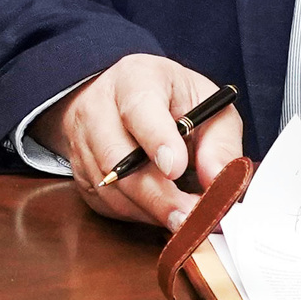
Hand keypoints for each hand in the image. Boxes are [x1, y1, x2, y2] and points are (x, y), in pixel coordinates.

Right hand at [32, 52, 246, 230]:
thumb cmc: (173, 101)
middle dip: (157, 195)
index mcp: (135, 79)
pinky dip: (138, 214)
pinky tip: (162, 211)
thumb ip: (220, 143)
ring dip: (151, 211)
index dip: (156, 139)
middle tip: (190, 217)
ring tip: (187, 220)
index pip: (139, 108)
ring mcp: (83, 142)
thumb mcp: (209, 106)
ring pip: (111, 188)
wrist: (125, 100)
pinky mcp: (80, 173)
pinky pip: (106, 203)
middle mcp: (99, 108)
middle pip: (118, 158)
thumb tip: (220, 183)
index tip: (176, 168)